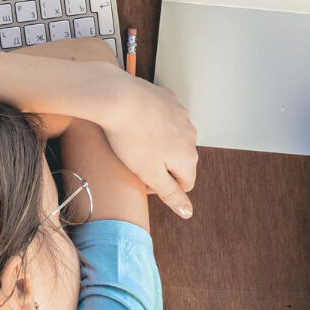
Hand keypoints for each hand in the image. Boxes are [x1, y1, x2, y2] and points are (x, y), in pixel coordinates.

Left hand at [93, 71, 198, 218]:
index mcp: (188, 156)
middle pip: (179, 160)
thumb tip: (188, 212)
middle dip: (161, 164)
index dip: (162, 187)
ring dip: (158, 143)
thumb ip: (171, 194)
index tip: (141, 180)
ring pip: (173, 138)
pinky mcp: (169, 98)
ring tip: (134, 141)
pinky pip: (165, 117)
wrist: (118, 97)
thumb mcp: (149, 174)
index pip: (185, 184)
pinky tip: (137, 122)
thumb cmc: (131, 138)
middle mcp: (191, 135)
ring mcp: (181, 114)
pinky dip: (154, 122)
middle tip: (135, 161)